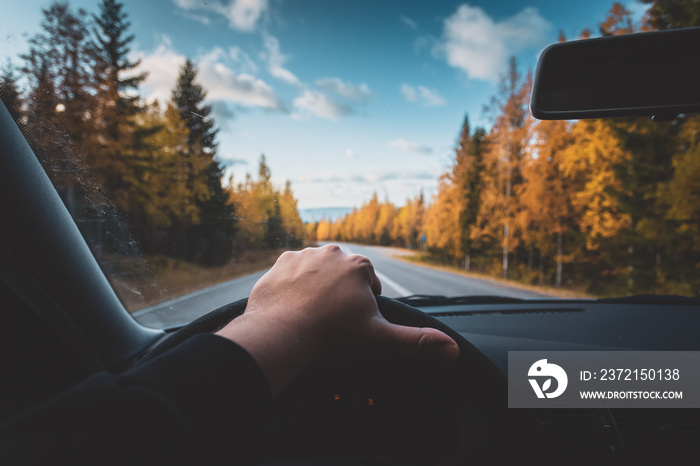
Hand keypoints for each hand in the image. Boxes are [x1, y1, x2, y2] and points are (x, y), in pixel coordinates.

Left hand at [216, 244, 458, 395]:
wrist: (283, 333)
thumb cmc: (332, 335)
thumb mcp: (378, 338)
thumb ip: (416, 341)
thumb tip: (453, 350)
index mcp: (359, 265)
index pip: (368, 284)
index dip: (362, 306)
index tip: (351, 322)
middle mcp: (333, 252)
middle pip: (343, 275)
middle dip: (340, 294)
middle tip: (331, 320)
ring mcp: (304, 254)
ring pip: (318, 272)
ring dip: (317, 287)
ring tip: (311, 313)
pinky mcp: (280, 262)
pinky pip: (293, 272)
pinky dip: (294, 285)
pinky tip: (293, 305)